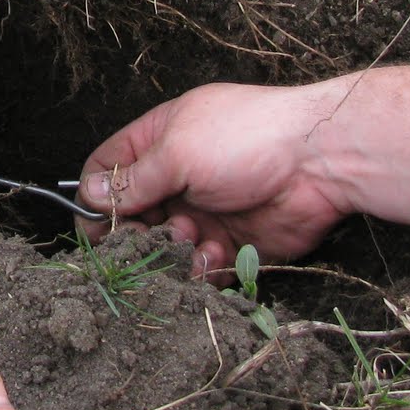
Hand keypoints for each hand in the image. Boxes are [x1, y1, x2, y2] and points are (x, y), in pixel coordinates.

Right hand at [76, 81, 351, 278]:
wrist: (320, 162)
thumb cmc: (245, 139)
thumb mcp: (178, 151)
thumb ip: (133, 178)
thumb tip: (89, 193)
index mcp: (160, 141)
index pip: (109, 168)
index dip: (96, 196)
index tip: (95, 224)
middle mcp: (178, 178)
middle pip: (132, 215)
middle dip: (132, 233)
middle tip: (142, 240)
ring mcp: (204, 212)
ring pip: (163, 248)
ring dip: (168, 252)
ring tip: (189, 238)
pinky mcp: (230, 245)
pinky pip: (199, 269)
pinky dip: (200, 270)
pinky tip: (214, 256)